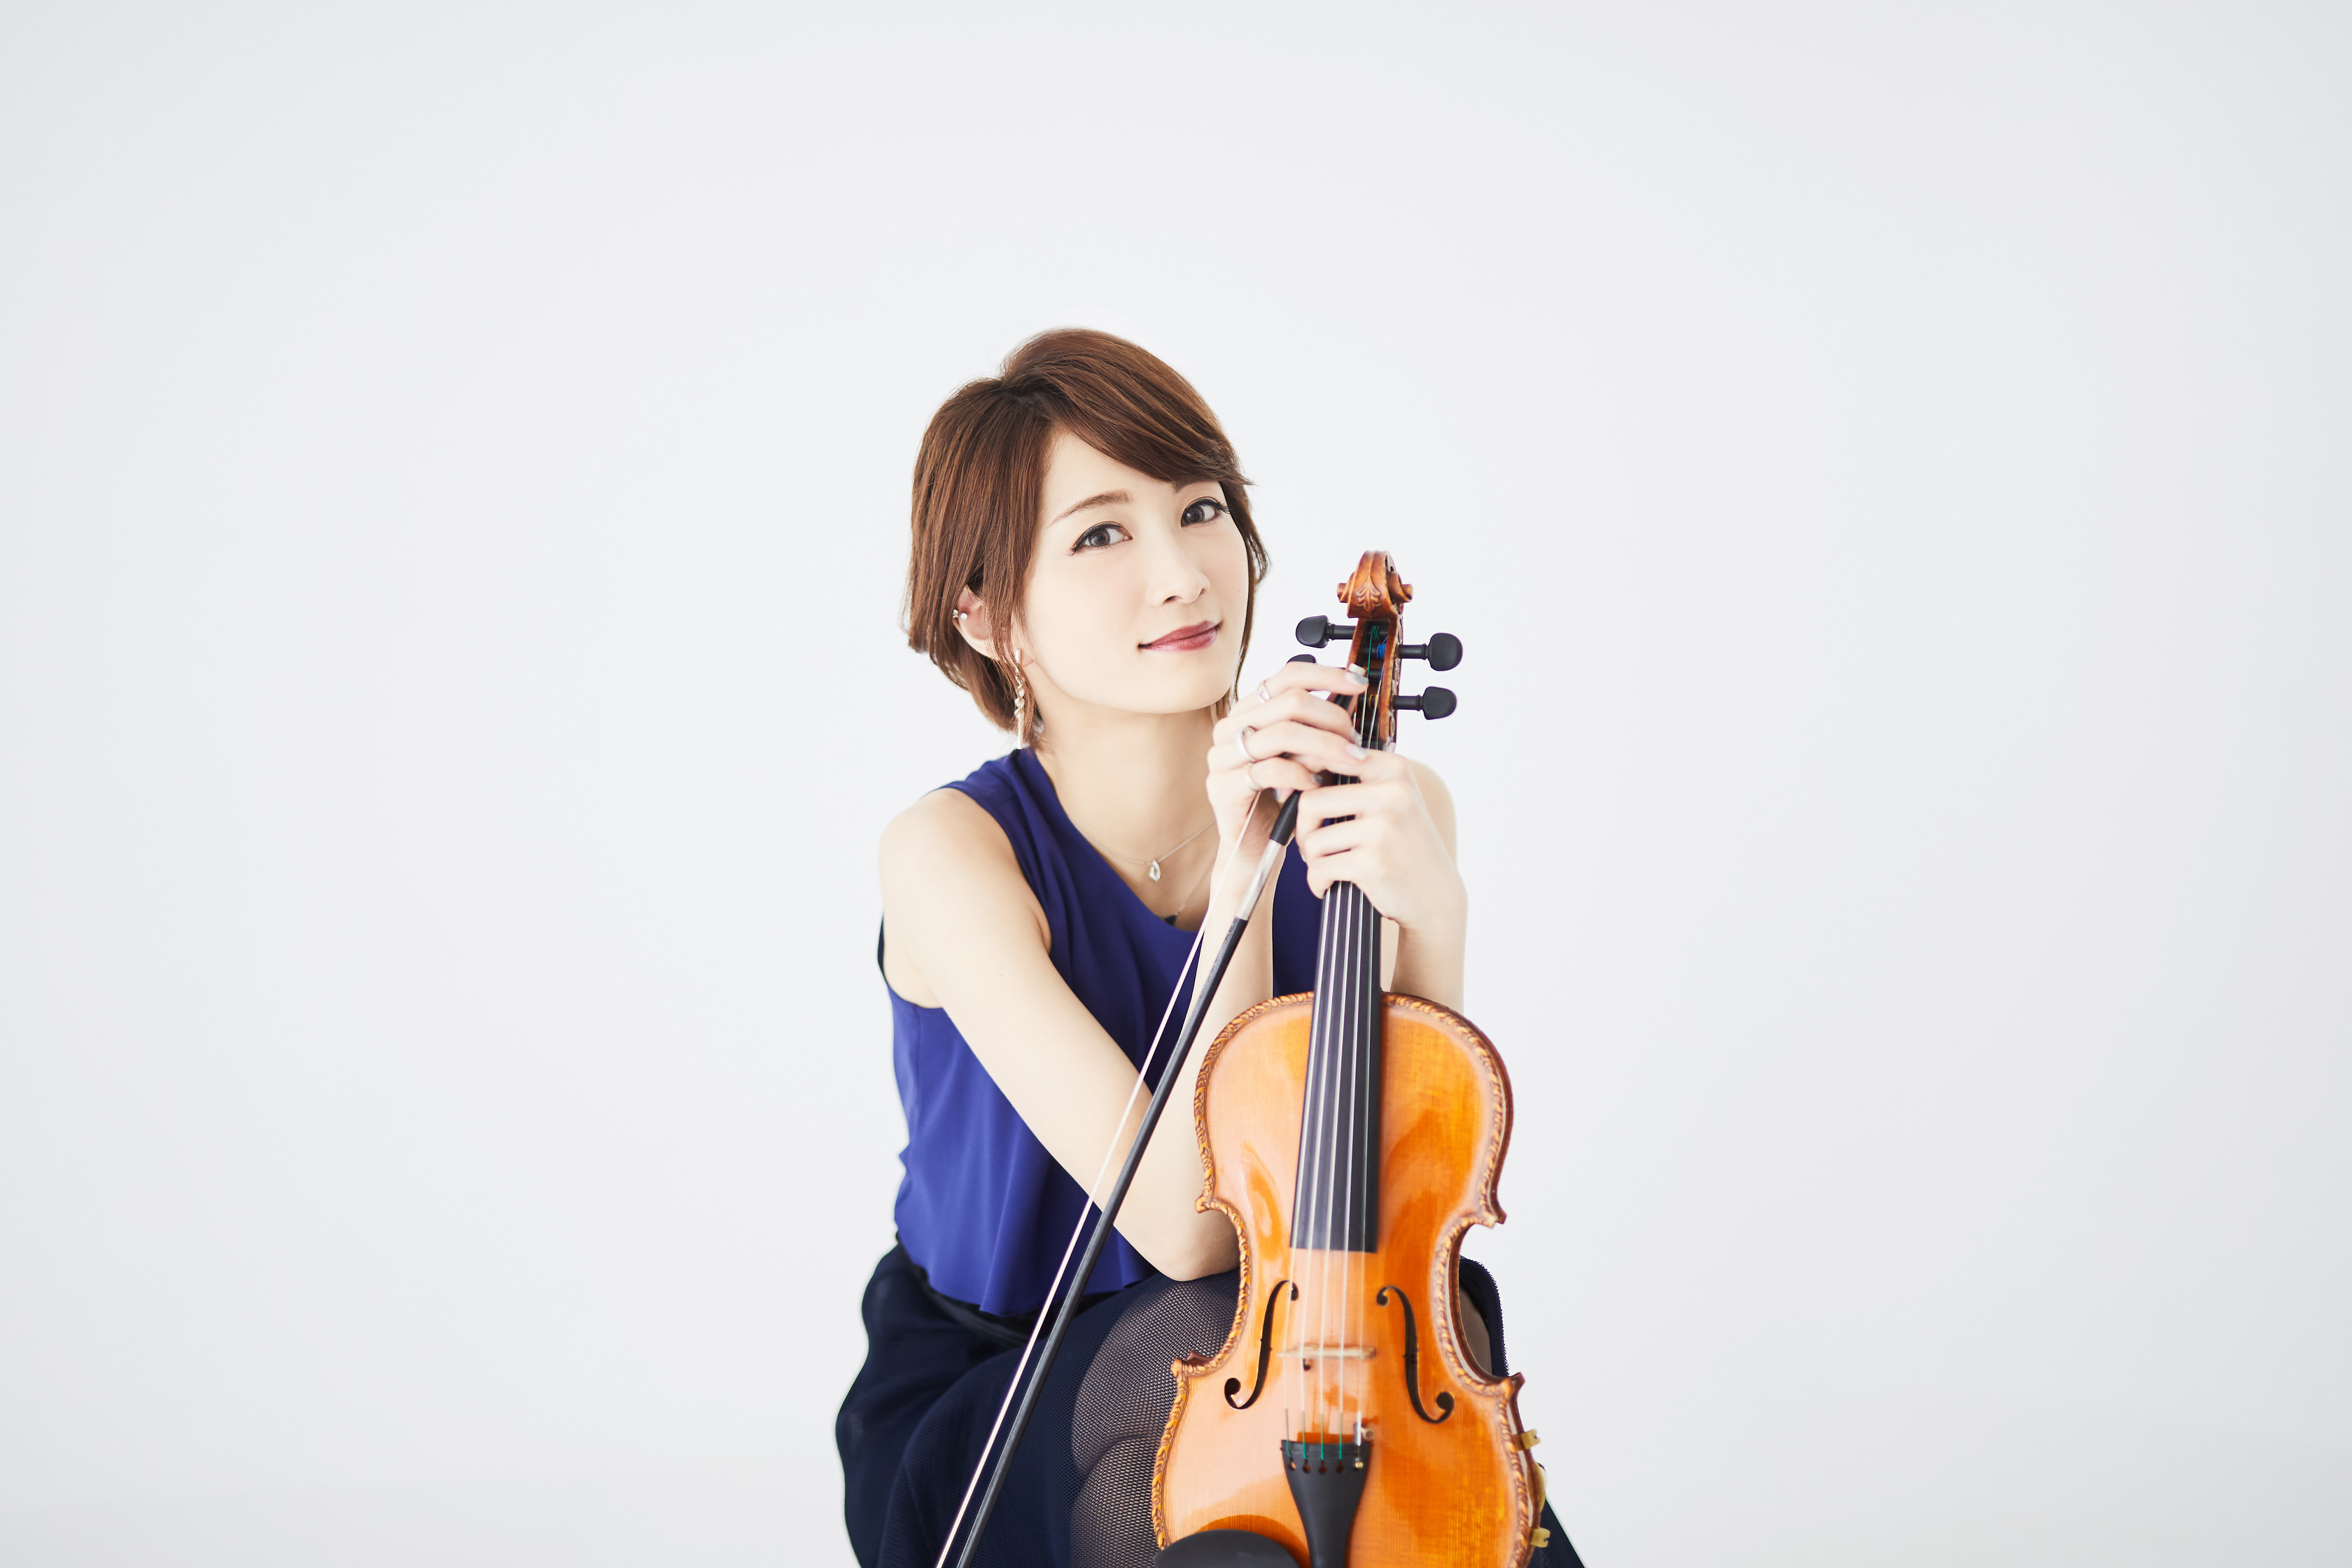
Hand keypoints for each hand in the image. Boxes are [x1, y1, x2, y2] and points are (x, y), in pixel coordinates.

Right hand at [1204, 660, 1365, 885]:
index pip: (1287, 675)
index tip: (1359, 683)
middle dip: (1333, 718)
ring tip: (1348, 762)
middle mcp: (1230, 728)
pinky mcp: (1223, 787)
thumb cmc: (1282, 799)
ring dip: (1325, 747)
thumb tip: (1352, 696)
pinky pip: (1270, 770)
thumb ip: (1318, 727)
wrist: (1256, 847)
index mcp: (1249, 711)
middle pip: (1290, 702)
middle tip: (1356, 741)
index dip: (1327, 675)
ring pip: (1283, 734)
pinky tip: (1317, 786)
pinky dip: (1301, 776)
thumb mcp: (1304, 756)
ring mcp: (1222, 757)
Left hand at [1208, 664, 1465, 936]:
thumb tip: (1294, 760)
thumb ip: (1354, 778)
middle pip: (1310, 802)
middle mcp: (1392, 793)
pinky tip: (1330, 885)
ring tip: (1330, 866)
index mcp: (1394, 768)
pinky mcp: (1374, 861)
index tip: (1303, 805)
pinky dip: (1318, 882)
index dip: (1302, 782)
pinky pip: (1320, 868)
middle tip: (1315, 848)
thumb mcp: (1390, 800)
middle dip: (1303, 830)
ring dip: (1312, 860)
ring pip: (1312, 840)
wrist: (1435, 894)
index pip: (1325, 758)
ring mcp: (1384, 827)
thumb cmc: (1403, 846)